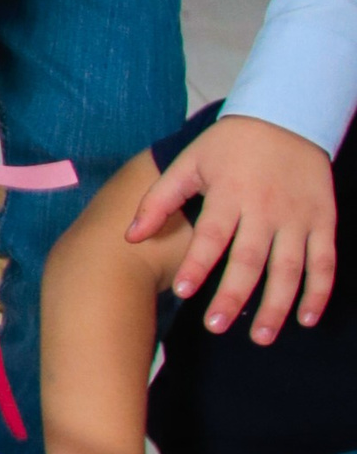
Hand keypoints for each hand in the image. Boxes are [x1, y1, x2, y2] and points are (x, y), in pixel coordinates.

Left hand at [132, 112, 336, 341]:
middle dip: (233, 296)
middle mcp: (265, 208)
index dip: (198, 264)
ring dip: (277, 305)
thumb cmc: (229, 145)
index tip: (184, 292)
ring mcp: (297, 216)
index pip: (211, 235)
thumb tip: (130, 236)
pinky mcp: (323, 220)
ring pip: (289, 268)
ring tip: (261, 337)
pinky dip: (318, 292)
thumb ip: (159, 200)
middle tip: (215, 326)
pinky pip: (325, 261)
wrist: (286, 116)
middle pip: (250, 259)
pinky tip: (306, 319)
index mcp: (230, 193)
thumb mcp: (189, 162)